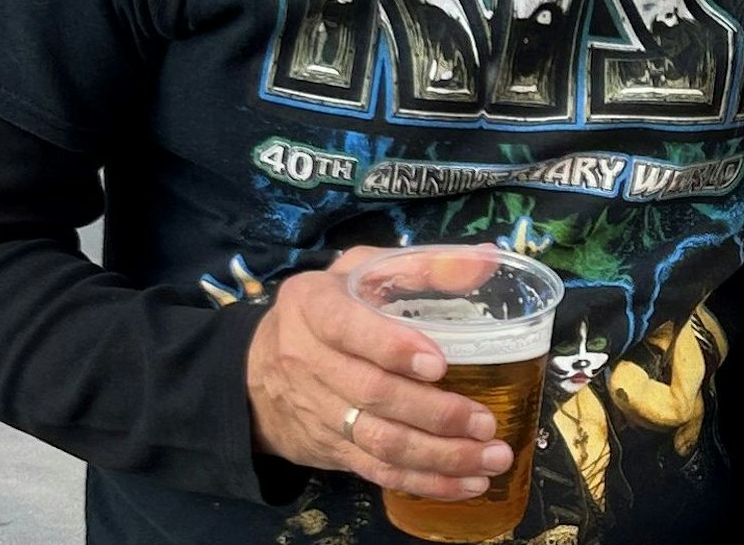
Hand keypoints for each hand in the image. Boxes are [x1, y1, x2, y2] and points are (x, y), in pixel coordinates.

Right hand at [246, 246, 511, 501]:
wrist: (254, 369)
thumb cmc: (327, 306)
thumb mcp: (361, 270)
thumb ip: (422, 264)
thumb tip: (488, 258)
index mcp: (314, 306)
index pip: (348, 328)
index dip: (393, 347)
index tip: (439, 364)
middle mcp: (309, 361)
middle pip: (372, 394)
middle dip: (434, 413)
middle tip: (485, 422)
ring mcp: (318, 412)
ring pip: (378, 441)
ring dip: (439, 456)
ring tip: (489, 459)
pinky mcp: (329, 449)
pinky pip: (376, 471)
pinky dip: (423, 482)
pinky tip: (464, 484)